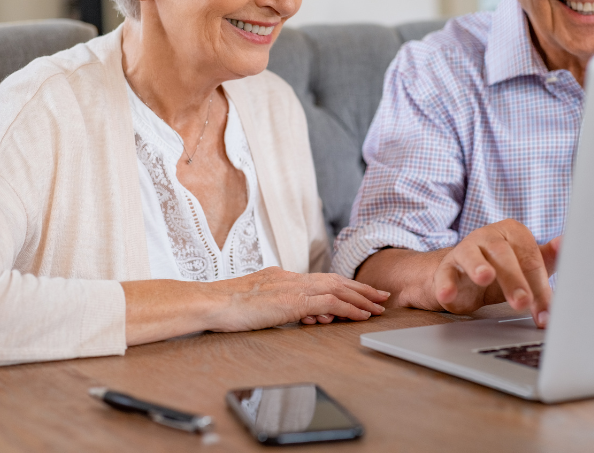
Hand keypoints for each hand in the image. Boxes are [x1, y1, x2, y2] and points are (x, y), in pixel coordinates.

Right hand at [206, 267, 388, 331]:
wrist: (213, 303)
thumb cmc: (227, 307)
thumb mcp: (258, 304)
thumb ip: (280, 306)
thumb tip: (301, 314)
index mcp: (283, 277)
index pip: (320, 279)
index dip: (343, 285)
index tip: (359, 292)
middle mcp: (292, 278)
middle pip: (334, 280)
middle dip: (360, 288)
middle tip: (380, 296)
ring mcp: (293, 288)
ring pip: (337, 289)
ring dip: (360, 298)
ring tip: (378, 307)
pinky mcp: (293, 301)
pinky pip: (329, 303)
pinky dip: (348, 308)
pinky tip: (361, 315)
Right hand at [432, 220, 559, 326]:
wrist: (464, 277)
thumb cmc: (502, 269)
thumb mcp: (526, 265)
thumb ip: (547, 257)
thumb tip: (566, 244)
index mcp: (513, 232)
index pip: (530, 256)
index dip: (540, 285)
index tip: (546, 311)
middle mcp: (488, 235)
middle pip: (503, 254)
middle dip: (514, 279)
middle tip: (523, 302)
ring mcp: (465, 249)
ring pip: (472, 255)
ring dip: (478, 266)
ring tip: (485, 277)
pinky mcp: (446, 266)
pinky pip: (445, 273)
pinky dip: (445, 284)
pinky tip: (447, 294)